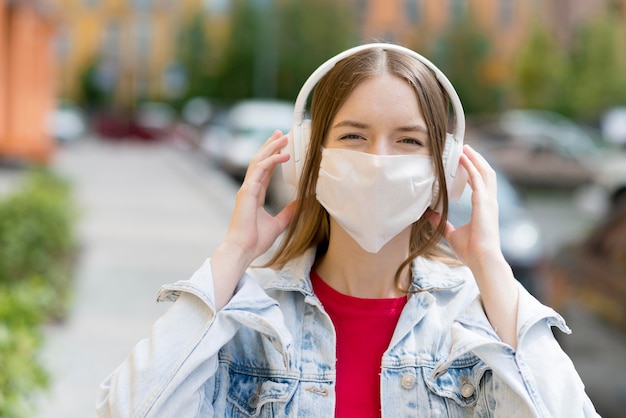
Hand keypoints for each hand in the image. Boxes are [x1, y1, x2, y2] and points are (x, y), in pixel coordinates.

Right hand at [223, 130, 295, 261]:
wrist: (243, 249)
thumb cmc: (255, 240)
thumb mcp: (279, 223)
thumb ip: (290, 212)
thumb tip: (304, 203)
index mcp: (255, 194)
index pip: (265, 170)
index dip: (272, 156)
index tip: (281, 146)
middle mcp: (250, 188)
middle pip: (260, 160)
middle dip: (270, 145)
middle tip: (280, 133)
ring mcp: (247, 189)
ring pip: (259, 161)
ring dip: (271, 147)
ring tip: (283, 137)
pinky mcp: (247, 192)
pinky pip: (260, 170)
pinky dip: (272, 160)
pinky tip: (283, 155)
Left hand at [428, 145, 501, 269]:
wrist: (482, 259)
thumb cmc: (471, 251)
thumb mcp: (451, 234)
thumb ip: (442, 224)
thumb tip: (430, 216)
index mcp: (485, 208)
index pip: (482, 183)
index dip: (475, 170)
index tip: (466, 160)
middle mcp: (489, 202)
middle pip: (486, 173)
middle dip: (477, 159)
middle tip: (466, 148)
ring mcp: (489, 202)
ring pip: (485, 173)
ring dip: (475, 159)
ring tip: (465, 148)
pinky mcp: (484, 203)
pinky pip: (478, 179)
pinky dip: (471, 167)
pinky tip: (463, 158)